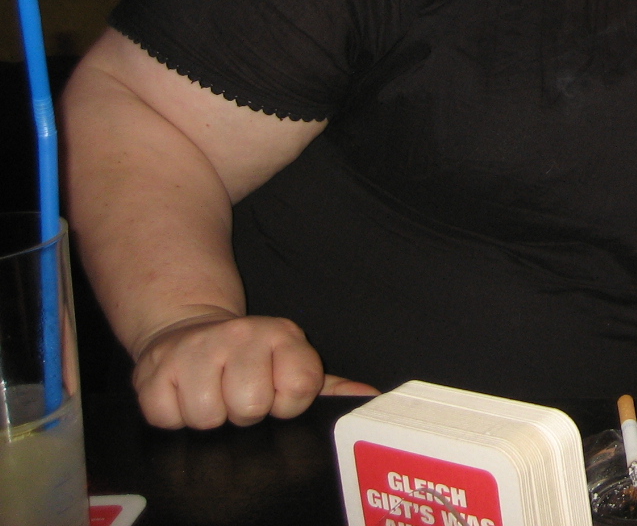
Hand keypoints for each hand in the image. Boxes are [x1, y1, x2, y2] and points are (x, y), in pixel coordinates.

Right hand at [131, 311, 376, 429]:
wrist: (188, 331)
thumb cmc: (250, 359)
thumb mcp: (291, 363)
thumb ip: (329, 387)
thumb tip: (368, 399)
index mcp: (282, 335)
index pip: (299, 388)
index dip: (288, 404)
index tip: (277, 394)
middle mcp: (241, 335)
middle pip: (250, 406)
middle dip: (244, 412)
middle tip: (238, 395)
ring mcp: (196, 349)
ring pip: (207, 416)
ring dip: (208, 416)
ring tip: (212, 395)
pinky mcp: (154, 368)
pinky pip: (166, 417)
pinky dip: (173, 416)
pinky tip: (182, 394)